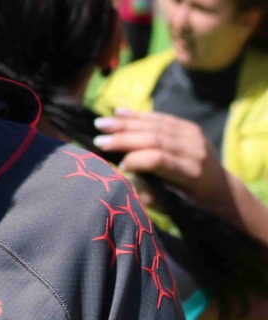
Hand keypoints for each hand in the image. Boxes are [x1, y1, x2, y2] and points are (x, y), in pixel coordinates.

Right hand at [94, 110, 227, 208]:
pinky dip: (138, 115)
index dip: (134, 159)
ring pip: (155, 125)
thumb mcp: (171, 206)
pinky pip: (161, 118)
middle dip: (123, 138)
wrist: (221, 189)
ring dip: (125, 123)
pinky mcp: (191, 126)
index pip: (158, 159)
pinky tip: (118, 113)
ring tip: (101, 123)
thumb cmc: (191, 202)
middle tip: (98, 139)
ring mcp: (194, 136)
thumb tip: (129, 174)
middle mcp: (195, 151)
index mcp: (191, 173)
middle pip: (154, 138)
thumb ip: (150, 193)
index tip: (118, 165)